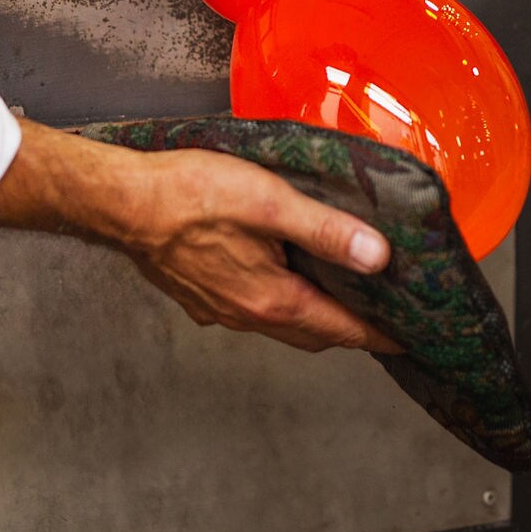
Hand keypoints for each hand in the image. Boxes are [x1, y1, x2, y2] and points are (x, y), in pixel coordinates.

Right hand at [0, 119, 399, 354]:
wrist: (121, 203)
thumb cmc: (189, 196)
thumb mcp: (269, 202)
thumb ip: (325, 230)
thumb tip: (378, 257)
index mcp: (273, 299)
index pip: (344, 330)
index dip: (381, 333)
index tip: (409, 335)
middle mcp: (247, 314)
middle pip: (312, 333)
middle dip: (346, 326)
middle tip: (373, 308)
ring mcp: (216, 308)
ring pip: (276, 321)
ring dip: (306, 313)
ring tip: (325, 286)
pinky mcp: (193, 293)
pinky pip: (244, 306)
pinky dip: (268, 298)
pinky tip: (263, 269)